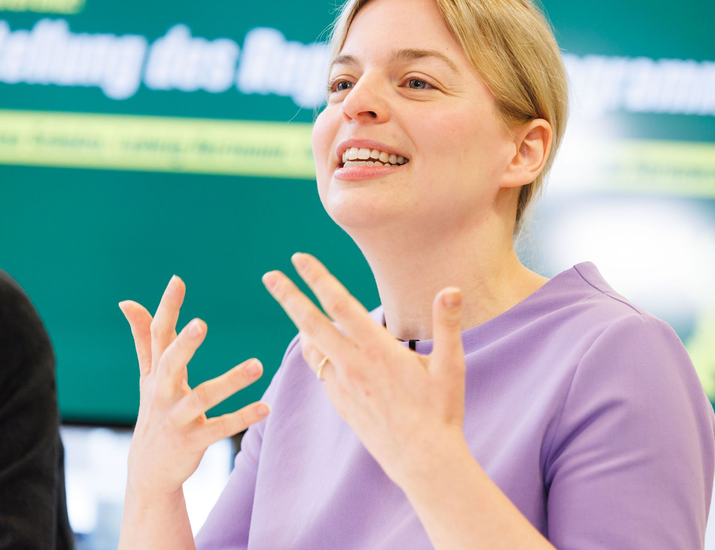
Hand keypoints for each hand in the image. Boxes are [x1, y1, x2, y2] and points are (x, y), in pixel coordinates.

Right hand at [119, 275, 270, 497]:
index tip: (177, 280)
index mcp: (156, 372)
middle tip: (201, 323)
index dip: (166, 308)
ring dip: (230, 381)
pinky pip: (220, 428)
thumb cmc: (154, 410)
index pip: (158, 335)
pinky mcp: (194, 440)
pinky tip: (265, 407)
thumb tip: (127, 302)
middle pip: (170, 363)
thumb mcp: (147, 375)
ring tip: (257, 365)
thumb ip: (144, 338)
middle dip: (184, 344)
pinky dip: (243, 417)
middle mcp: (162, 392)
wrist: (149, 469)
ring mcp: (178, 418)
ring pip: (203, 397)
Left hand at [262, 253, 465, 487]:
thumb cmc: (441, 411)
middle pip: (311, 323)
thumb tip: (451, 288)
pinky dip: (314, 351)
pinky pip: (320, 370)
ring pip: (311, 347)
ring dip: (298, 323)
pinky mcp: (340, 402)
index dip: (318, 279)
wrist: (423, 461)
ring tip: (290, 304)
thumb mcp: (451, 366)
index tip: (299, 259)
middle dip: (288, 297)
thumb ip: (447, 324)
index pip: (341, 305)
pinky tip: (316, 344)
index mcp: (379, 350)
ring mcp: (344, 385)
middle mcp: (354, 365)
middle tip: (269, 276)